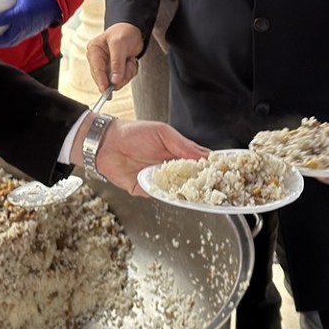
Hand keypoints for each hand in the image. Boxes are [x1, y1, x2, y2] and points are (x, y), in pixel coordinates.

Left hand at [0, 0, 61, 48]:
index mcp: (19, 15)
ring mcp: (28, 30)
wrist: (58, 1)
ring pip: (11, 41)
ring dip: (0, 44)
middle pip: (4, 39)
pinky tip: (4, 39)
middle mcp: (22, 26)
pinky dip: (9, 41)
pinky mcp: (31, 31)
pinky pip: (17, 39)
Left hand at [75, 117, 206, 194]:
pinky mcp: (146, 189)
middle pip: (191, 180)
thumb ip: (183, 145)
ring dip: (188, 192)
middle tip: (216, 186)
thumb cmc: (133, 133)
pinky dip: (168, 195)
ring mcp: (159, 180)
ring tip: (200, 191)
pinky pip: (161, 196)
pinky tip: (177, 192)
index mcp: (177, 152)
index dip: (210, 168)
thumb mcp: (163, 133)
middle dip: (203, 184)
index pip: (199, 162)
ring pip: (179, 191)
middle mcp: (170, 168)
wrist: (106, 142)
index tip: (222, 172)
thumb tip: (204, 157)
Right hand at [86, 23, 144, 91]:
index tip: (106, 92)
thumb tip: (114, 81)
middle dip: (119, 76)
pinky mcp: (117, 69)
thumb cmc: (124, 32)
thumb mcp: (119, 44)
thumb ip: (117, 63)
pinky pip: (124, 78)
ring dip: (127, 73)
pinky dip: (130, 71)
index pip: (96, 70)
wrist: (135, 30)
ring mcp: (108, 65)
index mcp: (94, 51)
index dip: (101, 82)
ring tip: (130, 60)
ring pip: (116, 81)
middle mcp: (99, 60)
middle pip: (106, 78)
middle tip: (128, 67)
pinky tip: (131, 61)